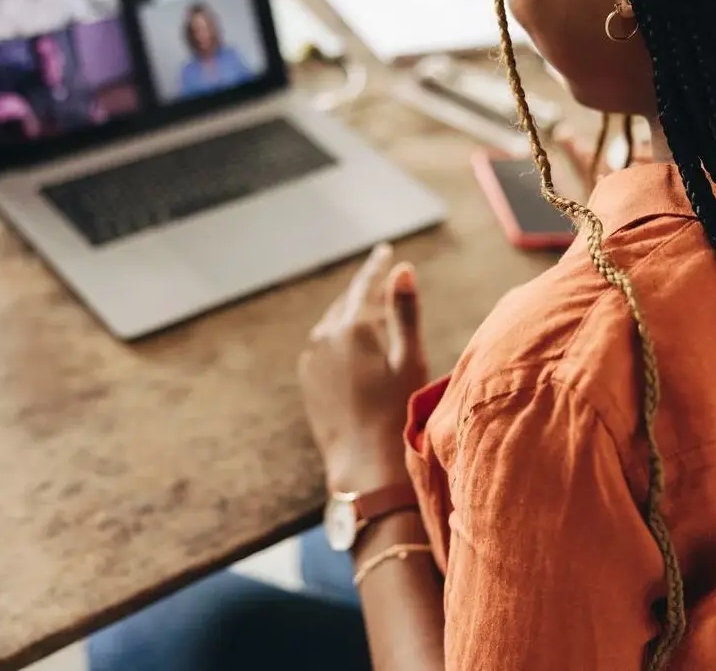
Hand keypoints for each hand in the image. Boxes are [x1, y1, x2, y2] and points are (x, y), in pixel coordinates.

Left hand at [298, 243, 428, 492]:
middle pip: (347, 303)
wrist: (363, 464)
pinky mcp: (307, 379)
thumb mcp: (408, 359)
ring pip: (333, 324)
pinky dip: (339, 338)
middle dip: (364, 291)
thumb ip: (403, 311)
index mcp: (351, 328)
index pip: (365, 285)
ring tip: (368, 310)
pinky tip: (353, 347)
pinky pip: (323, 346)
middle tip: (380, 278)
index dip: (377, 266)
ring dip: (350, 314)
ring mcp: (311, 359)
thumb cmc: (395, 413)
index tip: (385, 251)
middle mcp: (324, 337)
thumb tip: (401, 268)